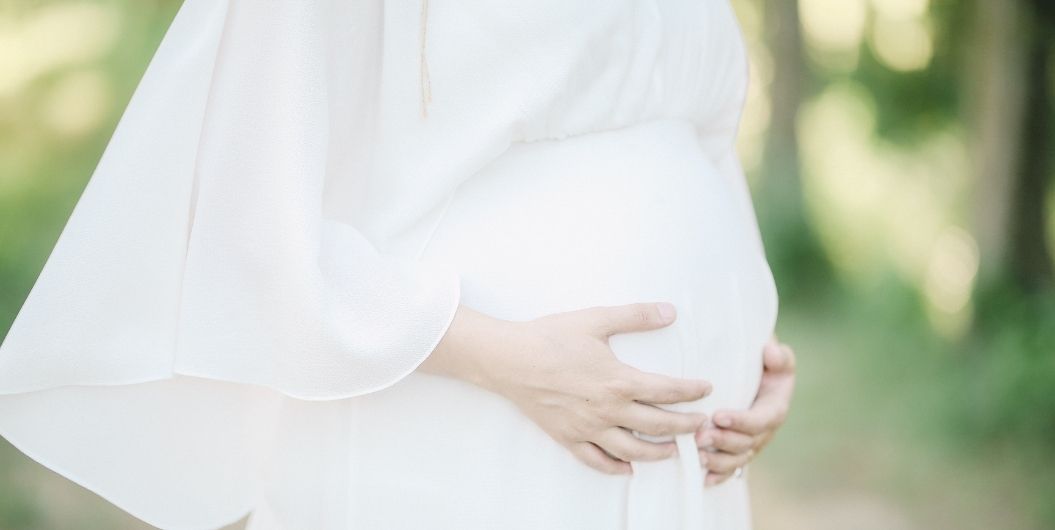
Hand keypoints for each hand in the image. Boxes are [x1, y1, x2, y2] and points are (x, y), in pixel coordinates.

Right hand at [423, 303, 712, 474]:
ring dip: (659, 453)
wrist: (508, 359)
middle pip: (658, 426)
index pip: (668, 390)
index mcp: (618, 381)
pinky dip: (616, 468)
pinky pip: (597, 461)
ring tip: (675, 450)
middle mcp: (607, 410)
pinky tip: (629, 468)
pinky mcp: (568, 438)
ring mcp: (587, 428)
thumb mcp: (596, 319)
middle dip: (686, 427)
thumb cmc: (550, 337)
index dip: (692, 391)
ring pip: (633, 451)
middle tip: (702, 426)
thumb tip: (670, 311)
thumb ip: (636, 316)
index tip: (707, 389)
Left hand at [695, 336, 795, 486]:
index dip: (741, 421)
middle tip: (700, 436)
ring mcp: (751, 443)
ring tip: (697, 455)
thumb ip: (778, 355)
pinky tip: (703, 480)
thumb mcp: (775, 355)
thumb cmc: (761, 362)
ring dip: (718, 460)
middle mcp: (765, 430)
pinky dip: (719, 476)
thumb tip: (770, 351)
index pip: (760, 419)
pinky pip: (731, 468)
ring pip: (738, 459)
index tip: (718, 415)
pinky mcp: (738, 450)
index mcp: (775, 408)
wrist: (754, 373)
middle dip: (723, 442)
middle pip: (747, 443)